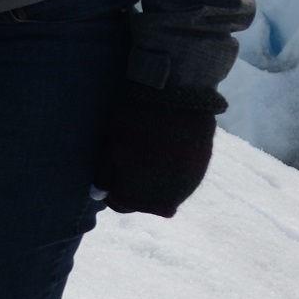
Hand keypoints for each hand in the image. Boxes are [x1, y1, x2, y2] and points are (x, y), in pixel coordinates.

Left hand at [95, 80, 221, 217]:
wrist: (176, 94)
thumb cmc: (134, 119)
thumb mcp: (111, 145)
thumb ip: (105, 174)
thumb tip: (98, 195)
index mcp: (139, 194)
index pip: (120, 203)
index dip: (112, 188)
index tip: (110, 171)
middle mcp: (166, 197)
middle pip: (145, 202)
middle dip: (134, 187)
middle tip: (128, 161)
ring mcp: (187, 184)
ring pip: (166, 193)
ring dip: (155, 181)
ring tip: (148, 154)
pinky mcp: (201, 169)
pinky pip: (183, 179)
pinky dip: (172, 170)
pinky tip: (166, 151)